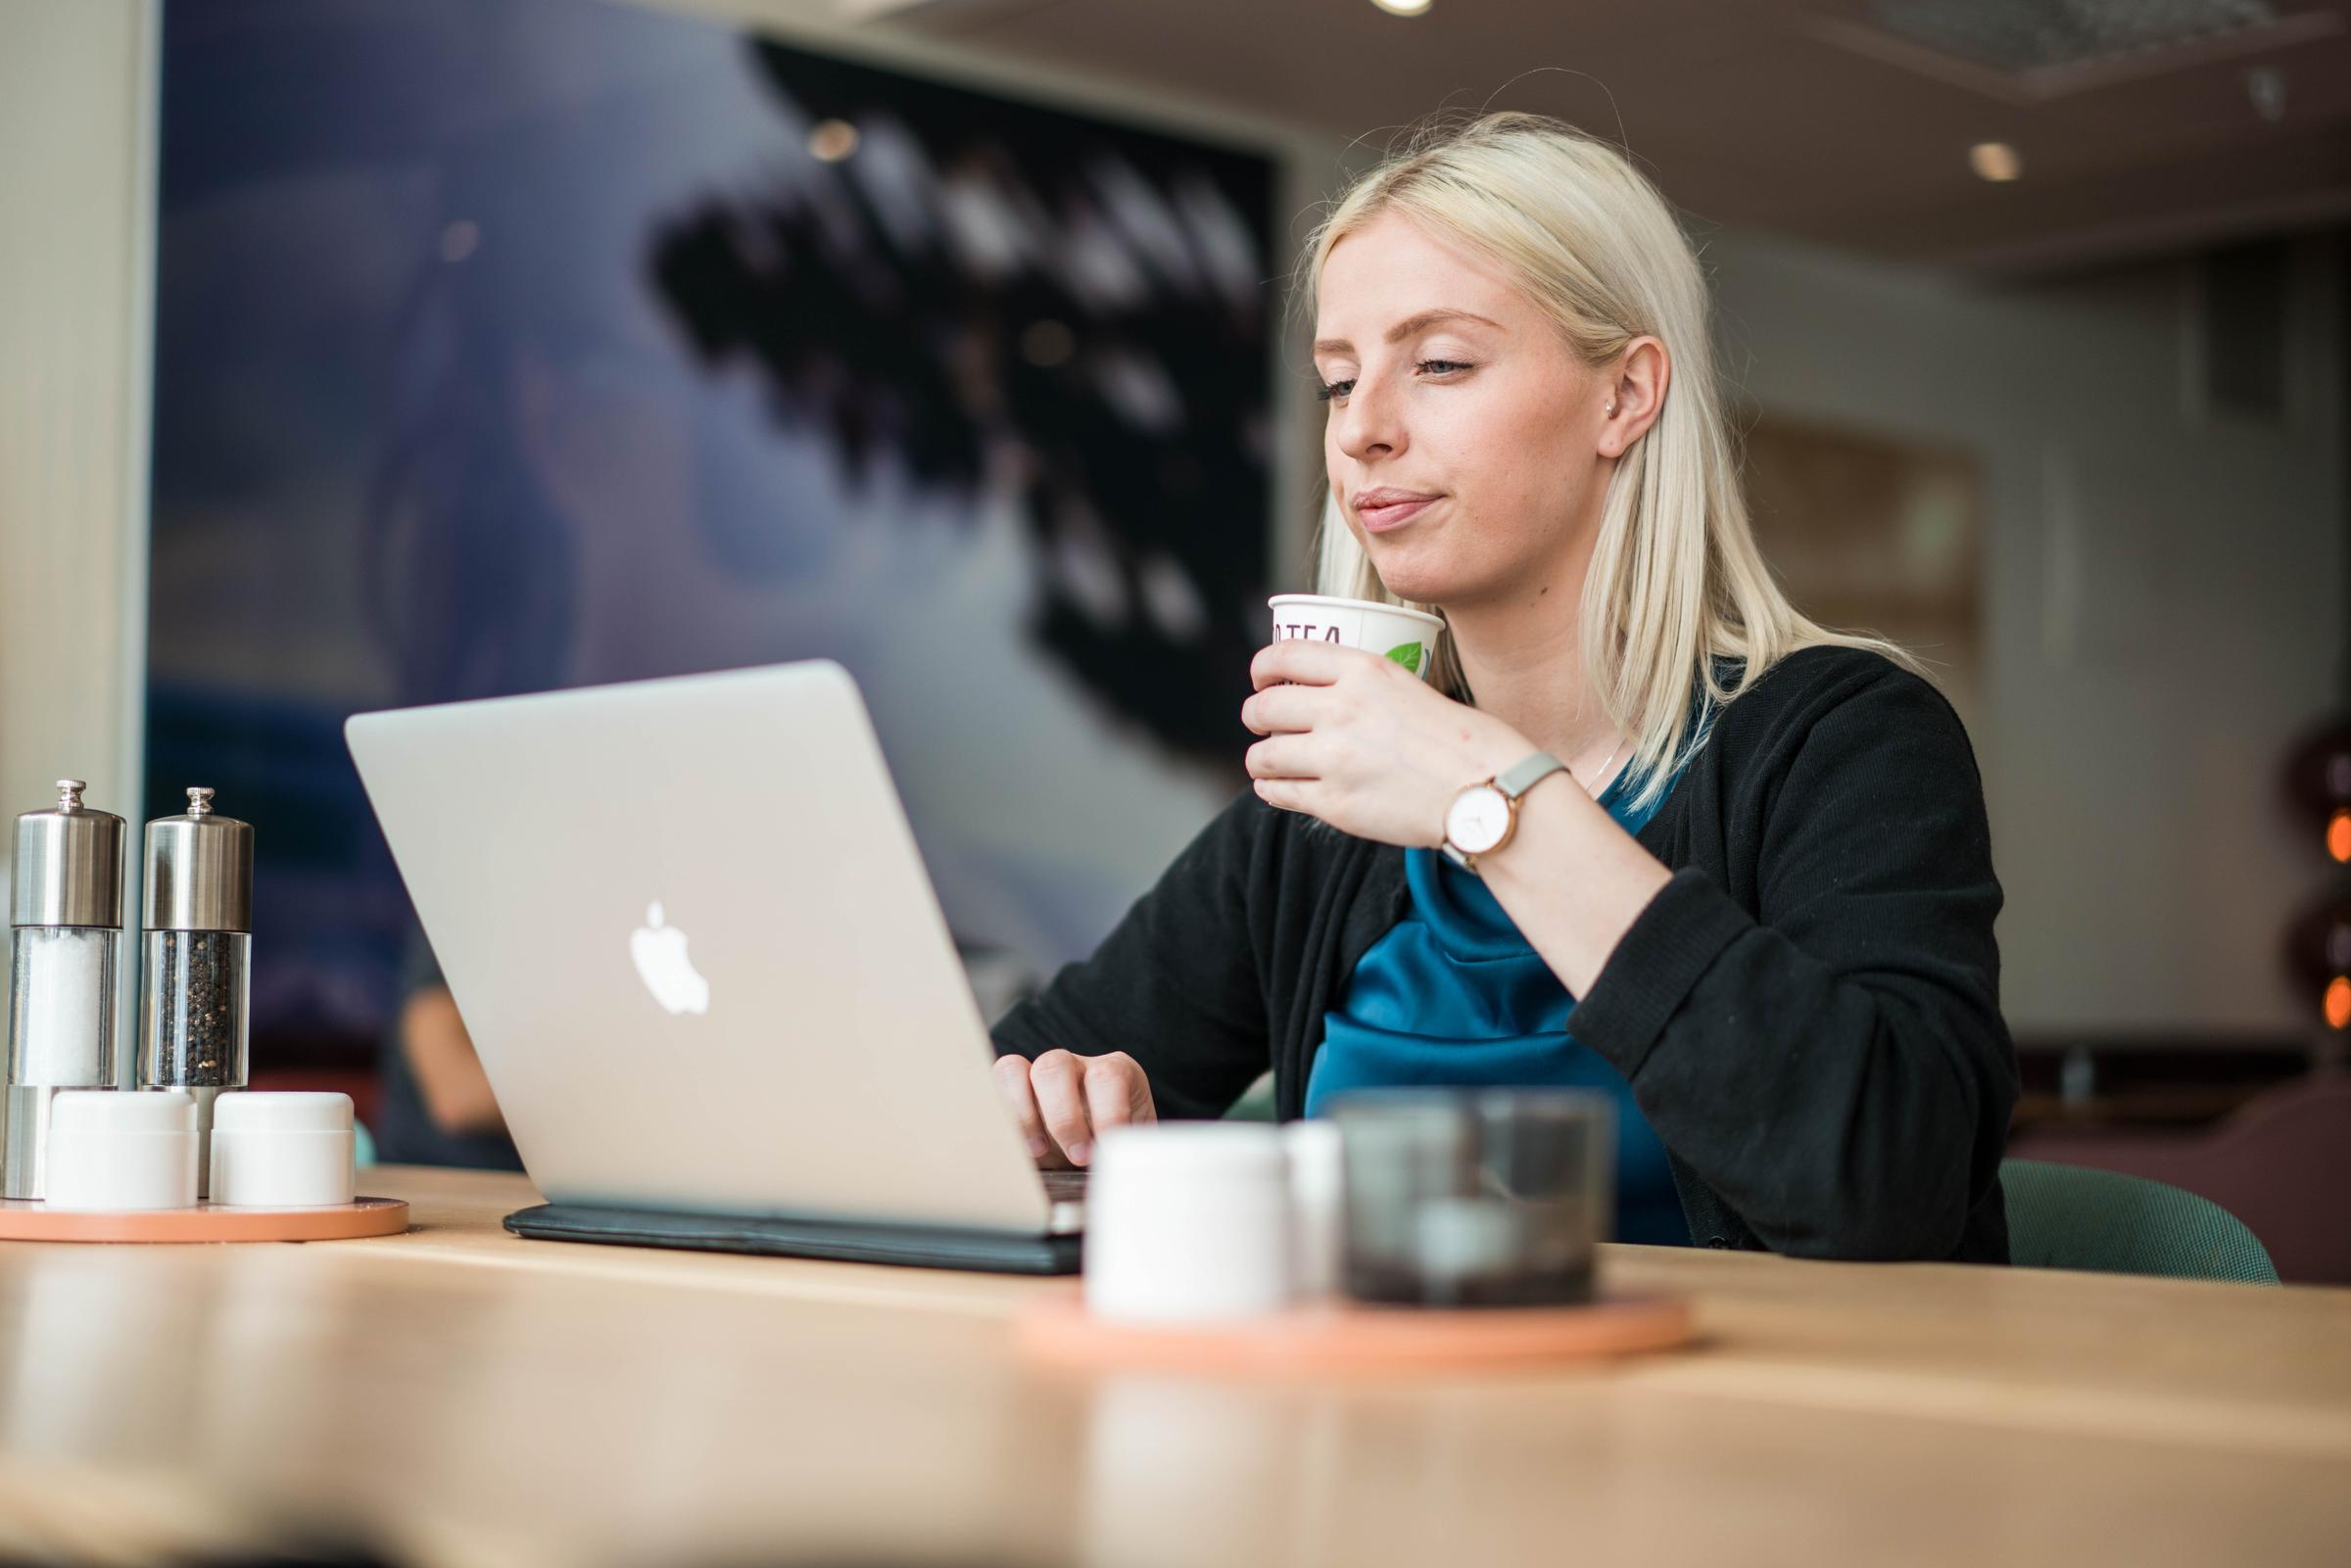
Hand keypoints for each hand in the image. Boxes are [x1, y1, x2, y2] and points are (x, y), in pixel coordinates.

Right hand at [992, 1049, 1155, 1167]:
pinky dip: (997, 1116)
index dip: (1107, 1111)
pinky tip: (1012, 1149)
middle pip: (1054, 1066)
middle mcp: (1073, 1067)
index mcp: (1114, 1073)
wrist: (1103, 1152)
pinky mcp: (1010, 1094)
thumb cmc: (1119, 1149)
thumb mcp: (1132, 1150)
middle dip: (1062, 1116)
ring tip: (1036, 1154)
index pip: (1107, 1076)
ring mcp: (1036, 1077)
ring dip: (1020, 1115)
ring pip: (1013, 1070)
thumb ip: (1127, 1155)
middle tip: (1078, 1156)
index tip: (1107, 1147)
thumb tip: (1120, 1180)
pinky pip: (991, 1088)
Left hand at [1243, 639, 1531, 846]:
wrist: (1487, 791)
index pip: (1284, 656)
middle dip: (1255, 716)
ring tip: (1269, 762)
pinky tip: (1278, 788)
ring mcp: (1335, 758)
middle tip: (1262, 724)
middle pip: (1263, 707)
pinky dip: (1271, 789)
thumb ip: (1361, 685)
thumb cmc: (1460, 742)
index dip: (1261, 668)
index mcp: (1364, 670)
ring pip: (1263, 755)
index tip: (1260, 679)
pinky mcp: (1334, 803)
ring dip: (1260, 758)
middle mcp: (1342, 709)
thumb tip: (1318, 694)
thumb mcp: (1409, 686)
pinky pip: (1278, 793)